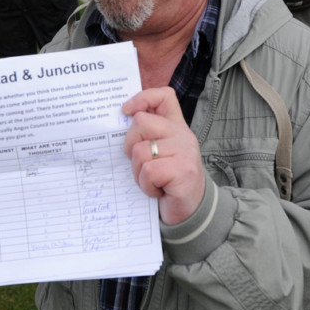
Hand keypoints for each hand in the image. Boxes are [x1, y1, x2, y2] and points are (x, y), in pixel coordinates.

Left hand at [122, 87, 204, 225]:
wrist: (190, 212)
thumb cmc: (167, 183)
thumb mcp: (157, 154)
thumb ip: (146, 137)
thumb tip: (120, 123)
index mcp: (175, 127)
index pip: (164, 96)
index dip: (142, 98)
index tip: (126, 112)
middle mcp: (183, 134)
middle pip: (141, 122)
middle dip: (130, 145)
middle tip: (141, 164)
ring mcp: (185, 151)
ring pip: (140, 151)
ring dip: (139, 172)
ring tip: (153, 181)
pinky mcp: (183, 170)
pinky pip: (149, 171)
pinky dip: (147, 185)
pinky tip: (158, 190)